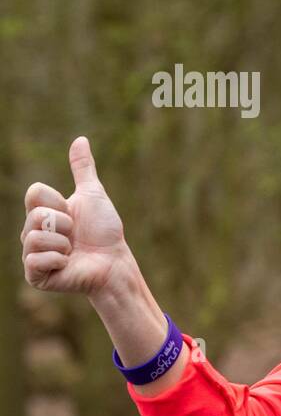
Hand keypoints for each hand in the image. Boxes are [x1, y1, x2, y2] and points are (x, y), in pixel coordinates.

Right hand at [21, 136, 131, 295]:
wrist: (114, 262)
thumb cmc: (105, 231)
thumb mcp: (93, 194)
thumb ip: (83, 168)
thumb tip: (80, 139)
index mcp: (41, 213)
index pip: (35, 193)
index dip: (59, 202)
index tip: (73, 212)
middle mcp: (31, 232)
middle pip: (35, 215)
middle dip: (65, 224)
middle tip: (76, 235)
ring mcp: (32, 254)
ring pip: (33, 237)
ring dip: (62, 243)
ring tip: (72, 250)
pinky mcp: (35, 275)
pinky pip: (35, 260)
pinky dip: (57, 260)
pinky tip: (67, 264)